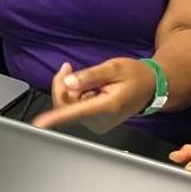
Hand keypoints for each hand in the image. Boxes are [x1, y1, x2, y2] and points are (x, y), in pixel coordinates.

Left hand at [31, 58, 154, 133]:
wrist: (151, 87)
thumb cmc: (134, 75)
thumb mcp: (113, 68)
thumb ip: (90, 76)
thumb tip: (69, 82)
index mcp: (106, 107)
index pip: (76, 112)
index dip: (56, 117)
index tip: (39, 124)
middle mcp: (100, 120)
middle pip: (67, 106)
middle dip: (63, 86)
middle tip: (68, 67)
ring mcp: (97, 124)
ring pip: (69, 108)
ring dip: (70, 90)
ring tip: (87, 77)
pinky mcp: (95, 123)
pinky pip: (75, 109)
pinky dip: (75, 95)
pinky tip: (88, 87)